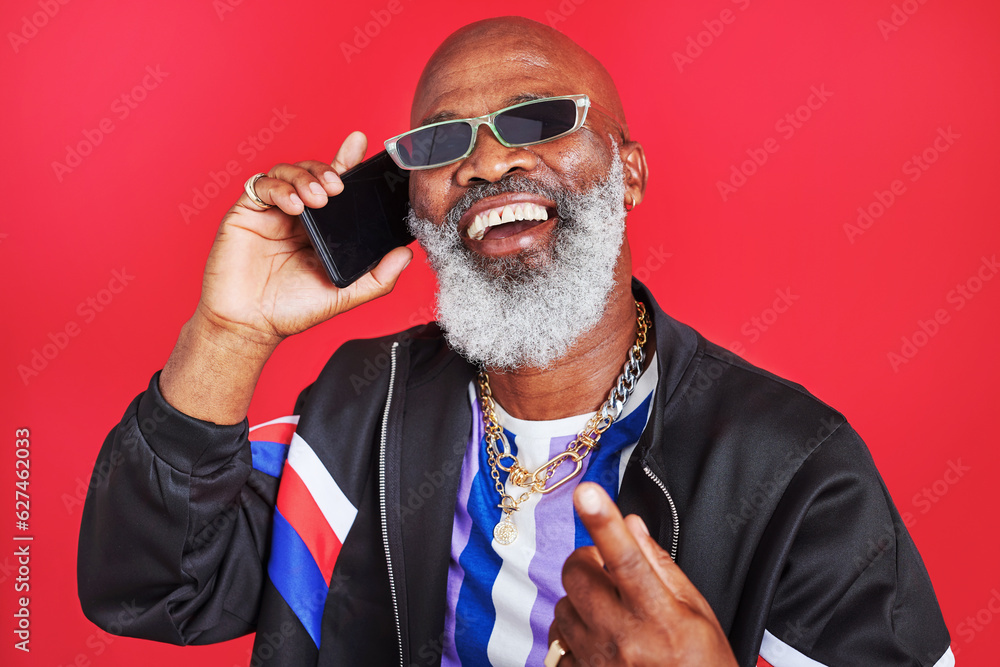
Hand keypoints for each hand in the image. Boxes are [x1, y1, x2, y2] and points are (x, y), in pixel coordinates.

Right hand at [159, 132, 411, 423]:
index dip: (348, 161)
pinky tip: (294, 207)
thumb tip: (407, 254)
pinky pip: (263, 185)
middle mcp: (299, 214)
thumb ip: (378, 277)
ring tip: (318, 199)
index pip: (338, 186)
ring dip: (306, 177)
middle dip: (329, 170)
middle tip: (339, 186)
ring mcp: (272, 211)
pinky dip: (280, 189)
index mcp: (323, 227)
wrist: (250, 325)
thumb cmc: (293, 310)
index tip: (361, 143)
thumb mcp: (345, 294)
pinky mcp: (247, 212)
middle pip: (314, 172)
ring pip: (289, 171)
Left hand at [548, 483, 737, 665]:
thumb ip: (661, 566)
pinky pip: (558, 641)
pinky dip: (574, 634)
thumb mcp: (698, 614)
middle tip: (609, 573)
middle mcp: (624, 639)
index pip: (628, 560)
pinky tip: (599, 642)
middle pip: (577, 573)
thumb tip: (630, 524)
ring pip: (562, 604)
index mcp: (660, 617)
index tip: (588, 492)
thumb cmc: (702, 666)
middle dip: (588, 562)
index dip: (606, 523)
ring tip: (610, 613)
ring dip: (580, 599)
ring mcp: (598, 662)